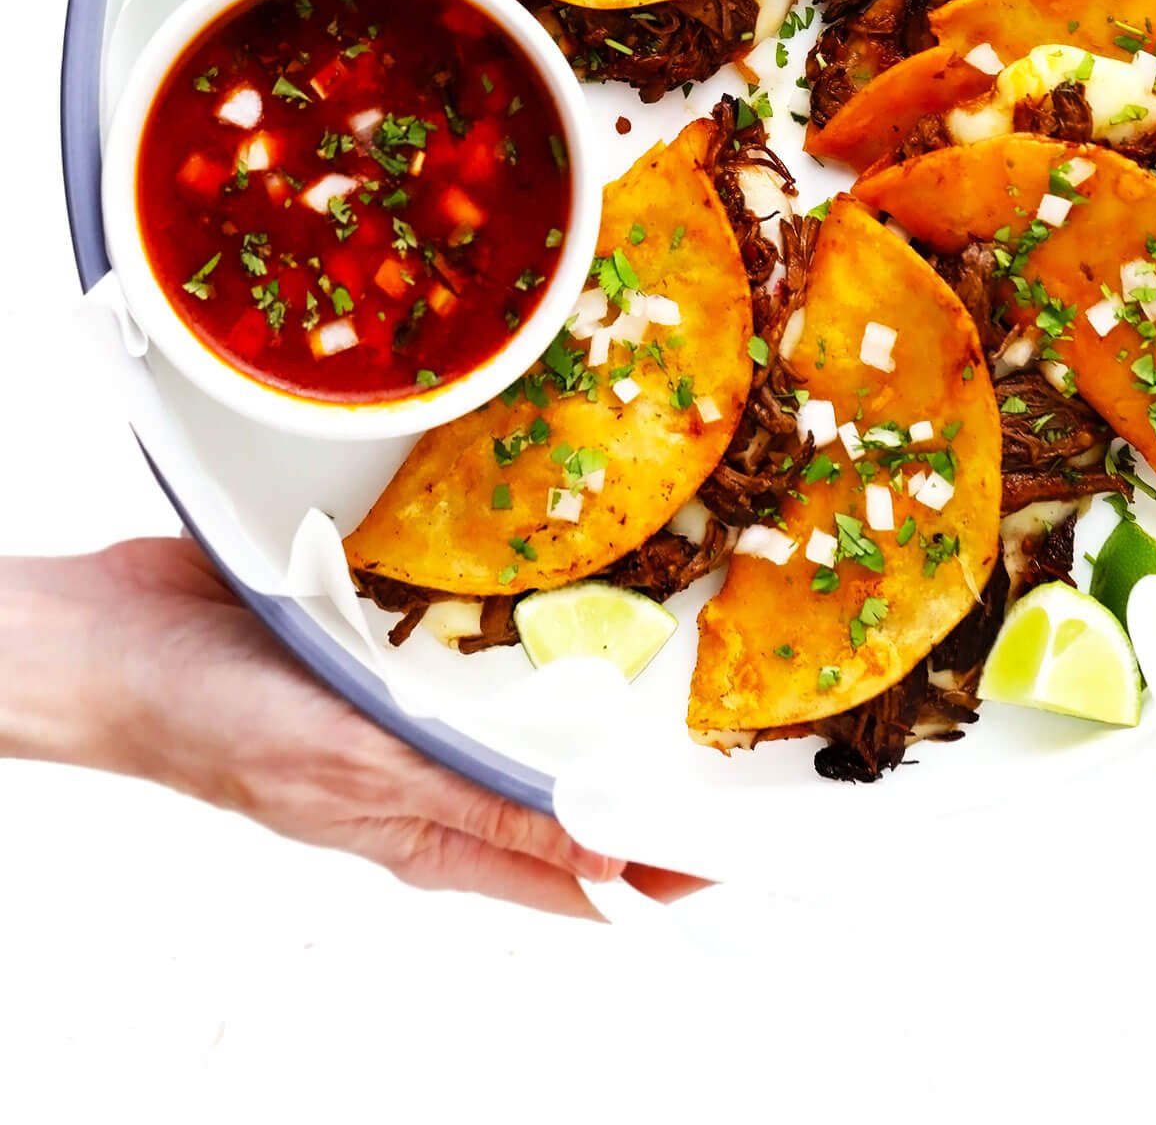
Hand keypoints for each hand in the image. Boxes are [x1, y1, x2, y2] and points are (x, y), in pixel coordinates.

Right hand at [0, 538, 695, 916]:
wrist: (123, 637)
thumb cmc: (212, 723)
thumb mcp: (358, 775)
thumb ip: (479, 810)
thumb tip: (599, 858)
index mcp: (427, 832)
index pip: (568, 876)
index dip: (652, 873)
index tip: (732, 856)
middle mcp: (430, 773)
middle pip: (561, 789)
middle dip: (639, 773)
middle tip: (724, 734)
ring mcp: (410, 703)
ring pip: (525, 705)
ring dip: (588, 683)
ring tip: (668, 647)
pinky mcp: (390, 639)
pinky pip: (473, 634)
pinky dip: (520, 614)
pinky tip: (560, 578)